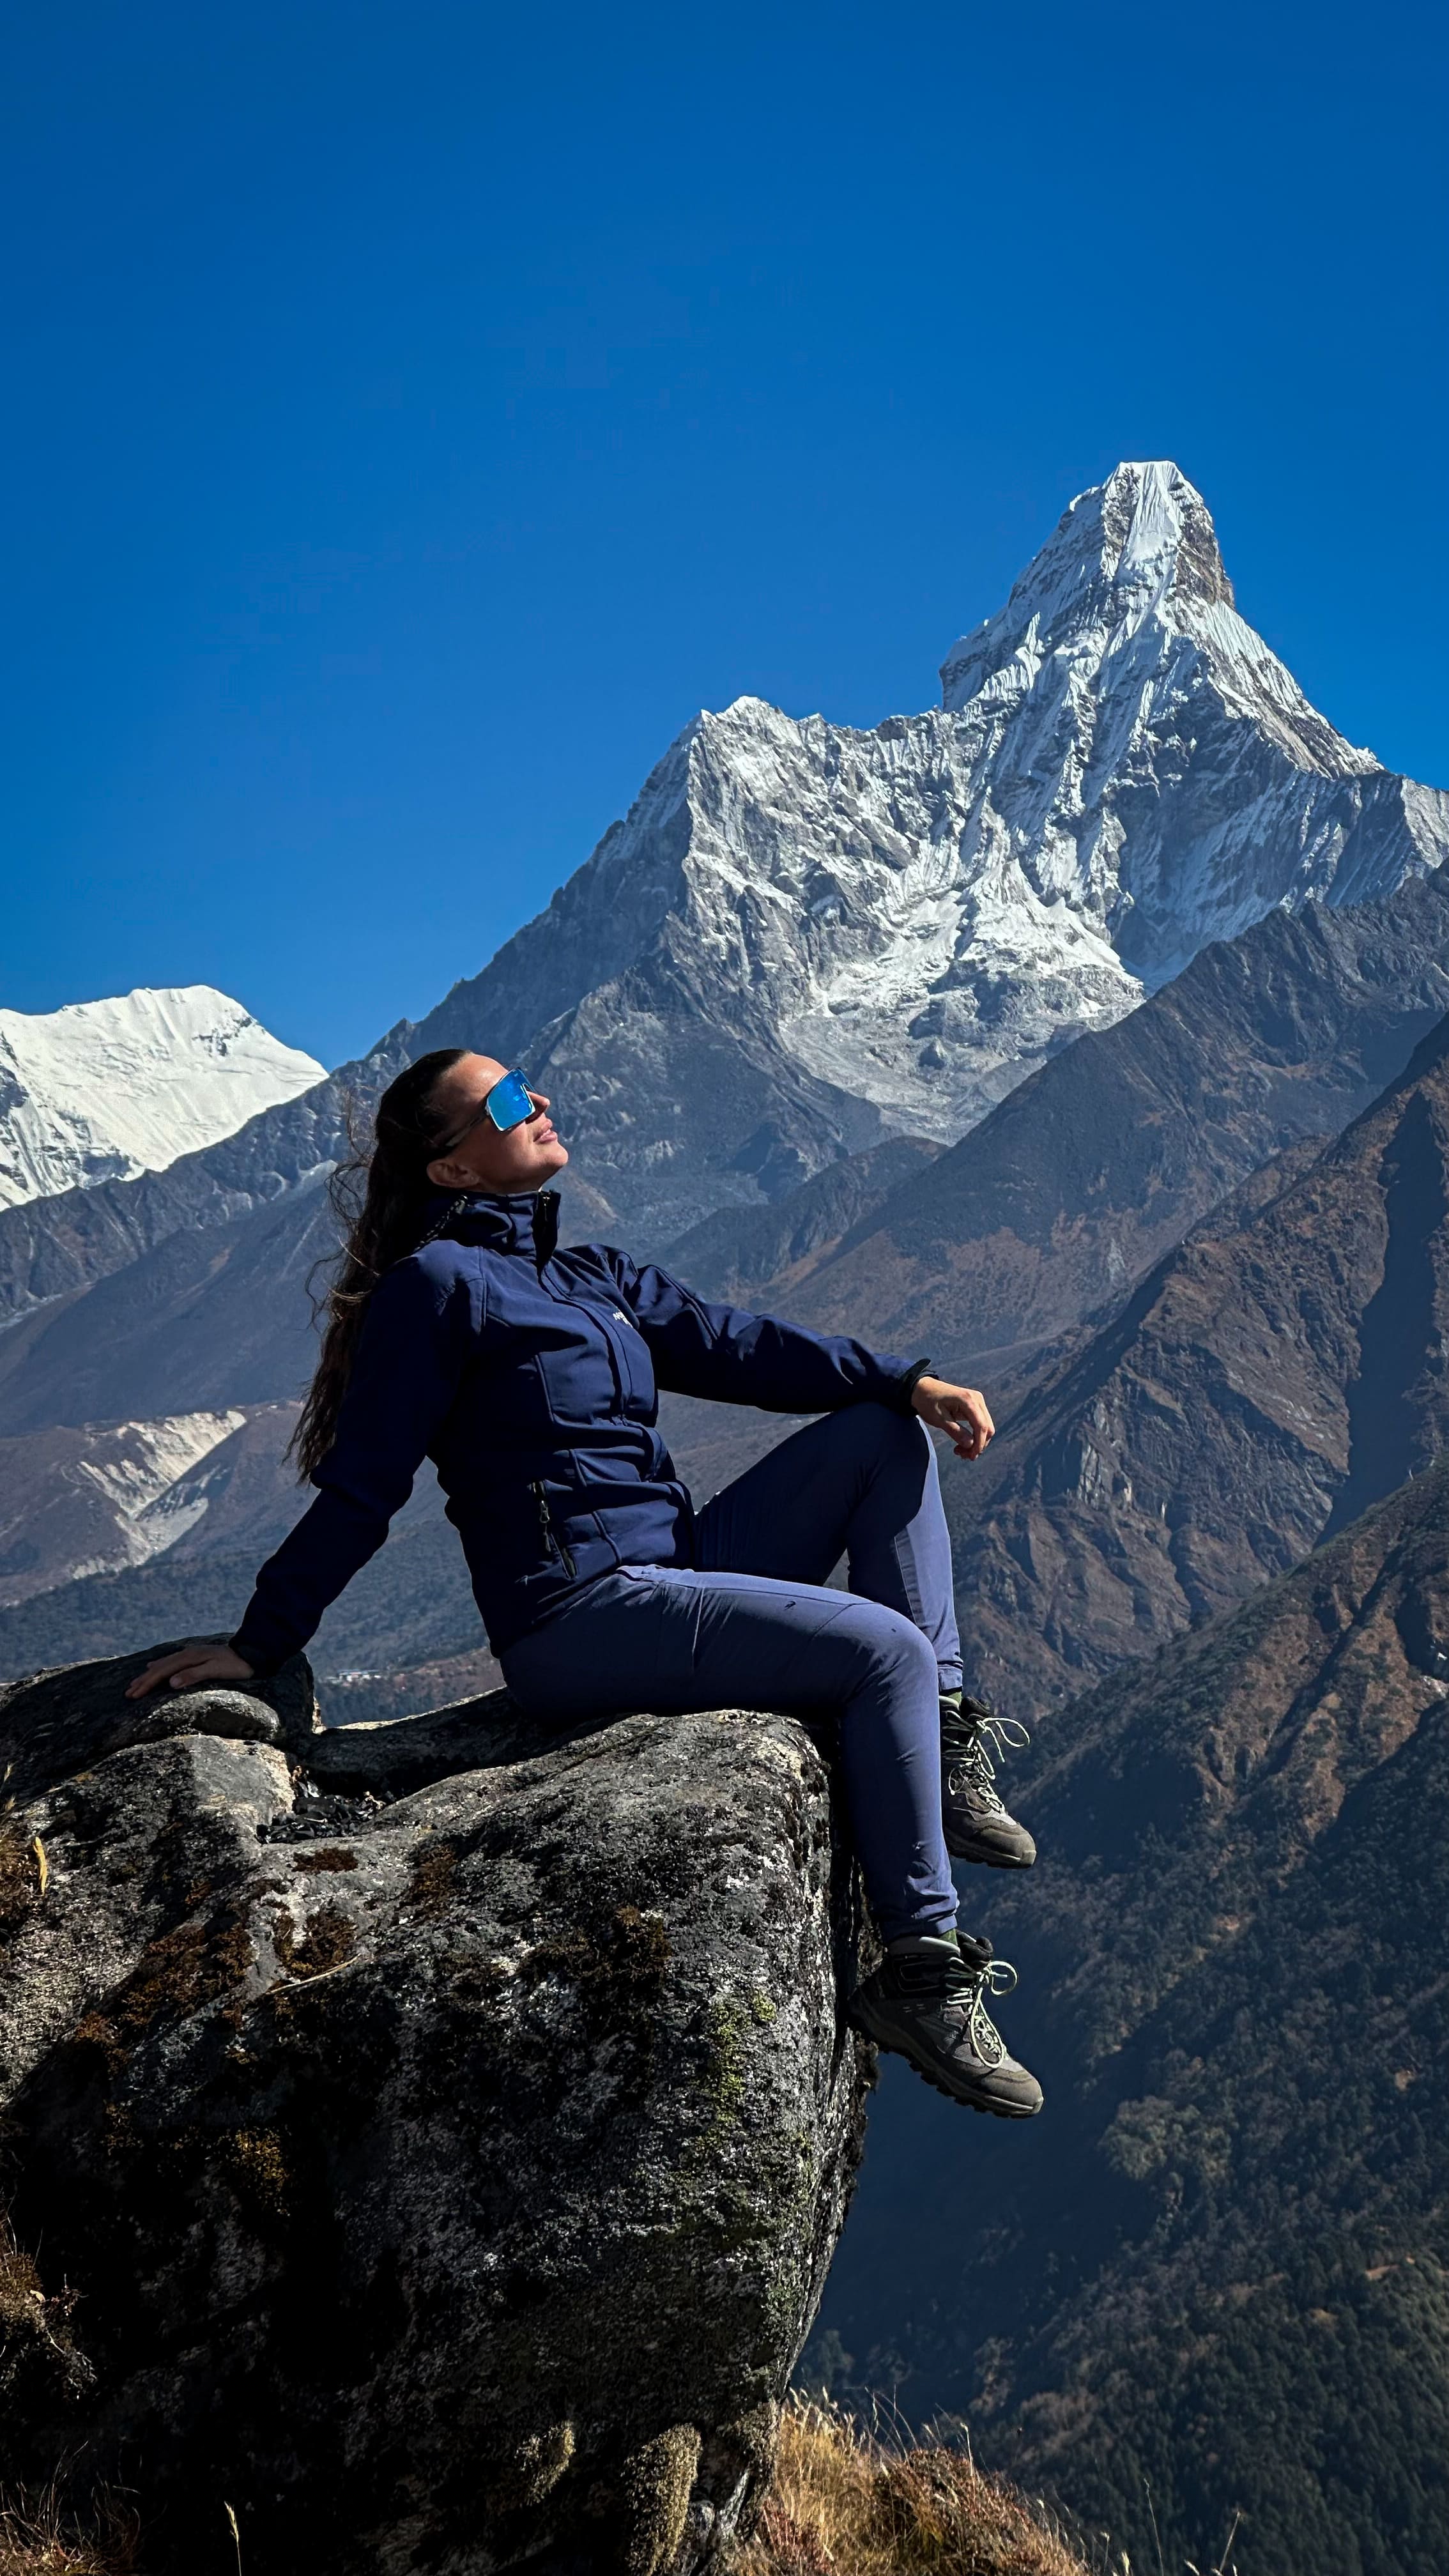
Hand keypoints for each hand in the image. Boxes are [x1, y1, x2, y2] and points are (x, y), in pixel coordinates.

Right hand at [125, 1641, 255, 1700]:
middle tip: (128, 1693)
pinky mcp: (196, 1658)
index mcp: (189, 1658)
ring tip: (136, 1682)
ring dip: (149, 1674)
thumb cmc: (236, 1666)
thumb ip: (193, 1675)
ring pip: (164, 1665)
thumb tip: (170, 1682)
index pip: (162, 1672)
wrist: (253, 1653)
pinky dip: (160, 1667)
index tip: (133, 1695)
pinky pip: (171, 1662)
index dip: (147, 1684)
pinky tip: (155, 1667)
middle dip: (143, 1681)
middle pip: (160, 1668)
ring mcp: (191, 1655)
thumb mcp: (215, 1670)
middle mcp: (187, 1654)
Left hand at [910, 1374, 994, 1460]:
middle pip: (987, 1428)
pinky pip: (980, 1425)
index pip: (981, 1426)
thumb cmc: (928, 1401)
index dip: (979, 1444)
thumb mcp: (938, 1418)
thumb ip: (954, 1431)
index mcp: (968, 1400)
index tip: (971, 1457)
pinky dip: (974, 1436)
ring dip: (976, 1442)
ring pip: (986, 1428)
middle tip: (962, 1456)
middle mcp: (977, 1399)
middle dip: (978, 1445)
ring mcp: (977, 1402)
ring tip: (959, 1451)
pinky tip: (963, 1444)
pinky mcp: (975, 1407)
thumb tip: (971, 1445)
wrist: (922, 1389)